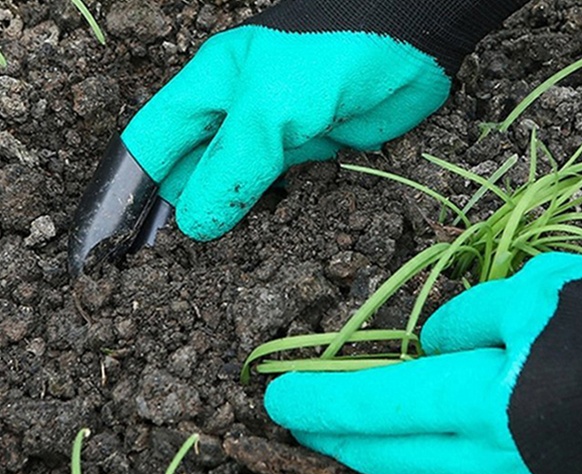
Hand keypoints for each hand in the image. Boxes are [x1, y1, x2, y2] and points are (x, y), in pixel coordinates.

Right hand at [120, 22, 449, 240]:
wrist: (412, 43)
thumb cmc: (331, 56)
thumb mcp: (268, 109)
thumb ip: (231, 166)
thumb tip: (194, 224)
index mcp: (208, 87)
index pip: (153, 144)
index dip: (129, 189)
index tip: (117, 241)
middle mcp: (236, 112)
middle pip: (192, 170)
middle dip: (179, 213)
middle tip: (166, 269)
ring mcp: (276, 134)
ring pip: (237, 186)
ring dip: (226, 220)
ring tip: (205, 269)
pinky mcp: (314, 152)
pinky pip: (281, 190)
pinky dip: (270, 216)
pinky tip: (261, 244)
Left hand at [265, 251, 581, 473]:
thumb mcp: (533, 290)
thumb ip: (465, 320)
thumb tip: (428, 350)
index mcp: (486, 399)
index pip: (380, 404)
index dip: (322, 400)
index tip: (277, 398)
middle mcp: (498, 462)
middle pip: (395, 461)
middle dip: (336, 451)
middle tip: (296, 445)